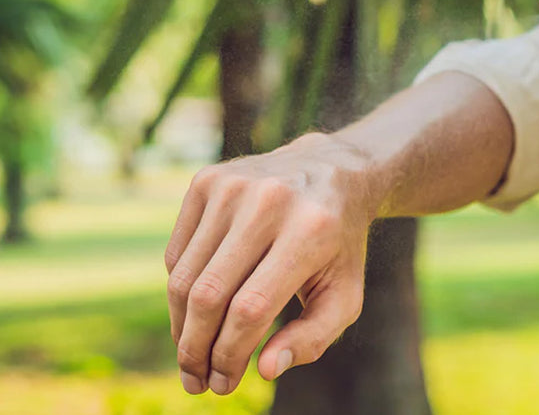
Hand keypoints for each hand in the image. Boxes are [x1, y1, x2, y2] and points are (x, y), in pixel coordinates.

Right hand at [165, 133, 374, 394]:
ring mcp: (232, 187)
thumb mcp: (345, 293)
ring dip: (181, 328)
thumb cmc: (338, 246)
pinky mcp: (206, 181)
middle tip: (197, 382)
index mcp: (310, 231)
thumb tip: (266, 370)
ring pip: (185, 277)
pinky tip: (198, 312)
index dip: (230, 355)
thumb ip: (314, 337)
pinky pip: (178, 254)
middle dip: (196, 349)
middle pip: (210, 295)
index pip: (251, 308)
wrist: (330, 171)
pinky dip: (181, 291)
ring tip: (191, 357)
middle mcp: (268, 202)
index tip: (223, 385)